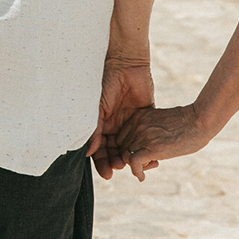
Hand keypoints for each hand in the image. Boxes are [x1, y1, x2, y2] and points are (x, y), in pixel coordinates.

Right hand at [87, 52, 154, 167]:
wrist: (127, 64)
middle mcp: (115, 126)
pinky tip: (150, 157)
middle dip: (116, 162)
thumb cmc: (107, 83)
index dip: (101, 162)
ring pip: (131, 146)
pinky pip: (146, 136)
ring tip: (135, 166)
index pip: (99, 149)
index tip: (107, 175)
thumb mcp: (97, 107)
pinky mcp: (145, 117)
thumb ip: (93, 130)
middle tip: (121, 170)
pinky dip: (147, 148)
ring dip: (132, 158)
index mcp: (101, 124)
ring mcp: (130, 123)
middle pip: (115, 151)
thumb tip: (88, 152)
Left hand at [100, 104, 212, 180]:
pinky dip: (136, 172)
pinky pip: (133, 162)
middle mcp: (137, 124)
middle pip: (121, 147)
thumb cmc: (186, 122)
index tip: (143, 153)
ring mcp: (143, 135)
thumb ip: (149, 129)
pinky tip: (142, 178)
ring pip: (125, 155)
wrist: (200, 121)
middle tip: (148, 162)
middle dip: (131, 157)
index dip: (129, 148)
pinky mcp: (152, 147)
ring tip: (151, 166)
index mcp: (138, 116)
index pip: (121, 136)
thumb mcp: (160, 122)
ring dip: (135, 166)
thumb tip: (146, 146)